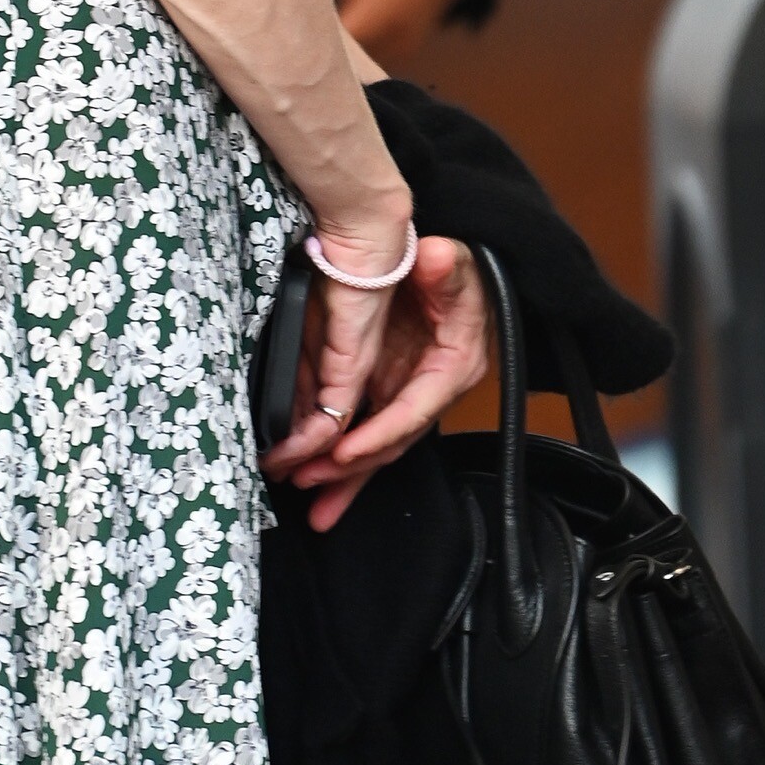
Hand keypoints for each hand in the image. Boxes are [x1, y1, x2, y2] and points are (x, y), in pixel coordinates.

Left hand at [263, 236, 491, 531]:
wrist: (453, 271)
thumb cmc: (456, 273)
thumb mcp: (455, 265)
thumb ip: (446, 266)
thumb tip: (437, 258)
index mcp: (451, 369)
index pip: (412, 412)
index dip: (378, 435)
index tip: (343, 451)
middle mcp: (429, 390)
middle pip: (389, 441)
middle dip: (349, 468)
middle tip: (307, 481)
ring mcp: (406, 394)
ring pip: (374, 447)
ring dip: (343, 479)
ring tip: (311, 506)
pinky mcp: (388, 392)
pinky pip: (363, 431)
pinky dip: (341, 460)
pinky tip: (317, 485)